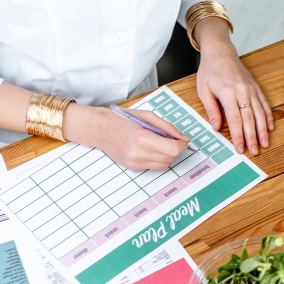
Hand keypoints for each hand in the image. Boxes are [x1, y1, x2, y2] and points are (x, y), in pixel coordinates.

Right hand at [63, 105, 188, 170]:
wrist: (100, 129)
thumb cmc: (122, 119)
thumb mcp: (147, 116)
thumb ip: (167, 127)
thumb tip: (183, 138)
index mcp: (142, 138)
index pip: (172, 149)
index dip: (181, 145)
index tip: (182, 140)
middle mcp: (138, 153)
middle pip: (170, 158)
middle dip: (175, 149)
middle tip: (171, 139)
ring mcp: (135, 163)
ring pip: (164, 165)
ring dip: (167, 155)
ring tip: (158, 143)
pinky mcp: (133, 168)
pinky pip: (153, 166)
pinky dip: (156, 158)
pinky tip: (149, 148)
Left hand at [194, 17, 273, 155]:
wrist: (220, 52)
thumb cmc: (210, 70)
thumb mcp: (203, 90)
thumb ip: (211, 109)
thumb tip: (217, 127)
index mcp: (228, 92)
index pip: (235, 119)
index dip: (238, 136)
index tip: (240, 148)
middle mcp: (242, 91)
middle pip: (249, 118)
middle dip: (252, 137)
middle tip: (254, 151)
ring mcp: (251, 89)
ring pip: (259, 112)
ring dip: (263, 130)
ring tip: (264, 143)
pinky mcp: (255, 87)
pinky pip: (264, 103)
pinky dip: (268, 116)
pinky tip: (270, 127)